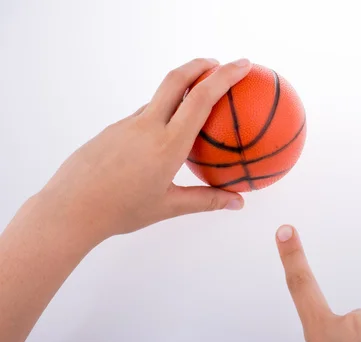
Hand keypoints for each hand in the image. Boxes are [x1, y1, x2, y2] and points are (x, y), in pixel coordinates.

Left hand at [36, 58, 251, 243]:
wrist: (70, 208)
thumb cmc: (121, 211)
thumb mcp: (168, 207)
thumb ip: (207, 200)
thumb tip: (238, 203)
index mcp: (168, 144)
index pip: (201, 99)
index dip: (225, 76)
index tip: (242, 65)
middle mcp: (147, 126)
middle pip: (176, 80)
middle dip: (201, 65)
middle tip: (219, 64)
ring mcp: (127, 125)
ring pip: (158, 99)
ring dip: (180, 91)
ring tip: (195, 103)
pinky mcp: (112, 130)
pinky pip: (142, 116)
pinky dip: (161, 115)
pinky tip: (162, 137)